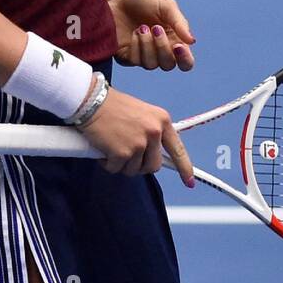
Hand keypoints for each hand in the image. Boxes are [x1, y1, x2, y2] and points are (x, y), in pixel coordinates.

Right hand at [80, 88, 194, 182]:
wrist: (92, 100)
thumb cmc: (112, 106)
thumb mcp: (141, 114)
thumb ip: (150, 132)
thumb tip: (153, 153)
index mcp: (162, 120)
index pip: (178, 149)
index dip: (185, 168)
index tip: (190, 181)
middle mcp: (154, 132)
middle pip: (153, 165)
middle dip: (140, 165)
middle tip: (127, 155)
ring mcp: (139, 143)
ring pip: (134, 169)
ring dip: (122, 163)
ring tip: (113, 146)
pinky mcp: (122, 153)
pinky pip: (116, 169)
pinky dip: (108, 163)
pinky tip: (104, 149)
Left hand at [106, 0, 196, 71]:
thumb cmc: (143, 0)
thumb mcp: (166, 6)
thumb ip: (180, 23)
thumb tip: (192, 41)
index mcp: (174, 40)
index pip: (185, 61)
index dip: (185, 59)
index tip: (178, 47)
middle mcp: (160, 51)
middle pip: (168, 65)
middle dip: (163, 47)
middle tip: (156, 28)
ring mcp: (143, 55)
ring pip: (151, 65)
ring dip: (148, 45)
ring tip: (142, 27)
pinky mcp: (127, 56)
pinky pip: (135, 61)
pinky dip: (136, 46)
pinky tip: (134, 32)